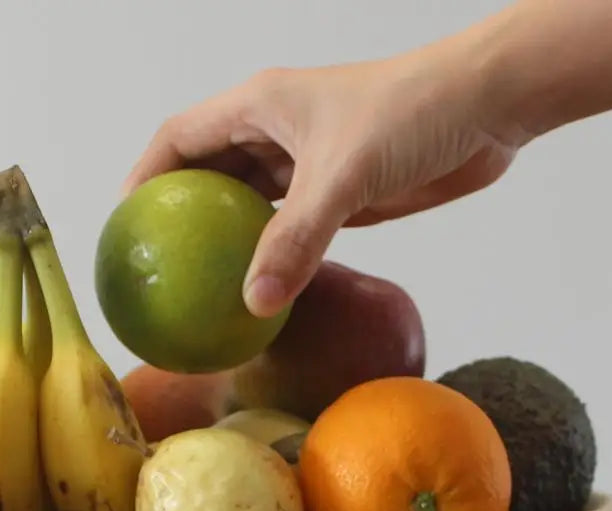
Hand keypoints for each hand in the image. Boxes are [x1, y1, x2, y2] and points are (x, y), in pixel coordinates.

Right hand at [123, 43, 518, 316]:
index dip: (145, 176)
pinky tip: (258, 287)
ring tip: (198, 288)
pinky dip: (271, 255)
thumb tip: (253, 302)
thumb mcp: (342, 175)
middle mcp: (276, 133)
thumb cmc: (412, 114)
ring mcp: (307, 165)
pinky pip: (290, 229)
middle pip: (208, 174)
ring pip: (250, 205)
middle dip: (181, 216)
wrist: (487, 107)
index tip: (124, 224)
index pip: (179, 138)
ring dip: (226, 240)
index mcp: (259, 106)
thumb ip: (296, 239)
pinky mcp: (339, 194)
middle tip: (158, 268)